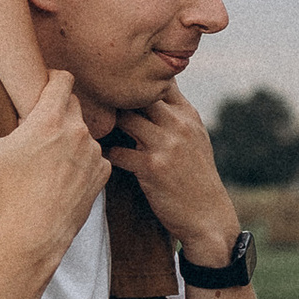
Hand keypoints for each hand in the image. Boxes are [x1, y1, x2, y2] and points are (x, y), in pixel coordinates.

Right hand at [0, 69, 108, 265]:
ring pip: (84, 133)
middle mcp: (77, 132)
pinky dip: (82, 162)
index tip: (38, 89)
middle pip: (73, 104)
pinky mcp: (100, 176)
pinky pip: (95, 159)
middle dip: (57, 109)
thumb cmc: (5, 195)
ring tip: (49, 153)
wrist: (34, 236)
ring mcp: (92, 154)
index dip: (51, 79)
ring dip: (70, 137)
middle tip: (38, 124)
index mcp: (50, 119)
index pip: (63, 79)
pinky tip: (63, 174)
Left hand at [106, 81, 238, 263]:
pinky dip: (105, 153)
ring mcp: (167, 145)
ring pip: (125, 118)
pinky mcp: (152, 168)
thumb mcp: (196, 139)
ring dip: (106, 123)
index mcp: (188, 115)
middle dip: (116, 96)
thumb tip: (153, 94)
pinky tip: (97, 156)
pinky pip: (118, 152)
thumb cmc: (196, 177)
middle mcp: (179, 125)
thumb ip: (176, 116)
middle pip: (139, 94)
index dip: (136, 82)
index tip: (116, 86)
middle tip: (94, 103)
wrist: (208, 216)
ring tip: (90, 128)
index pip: (160, 82)